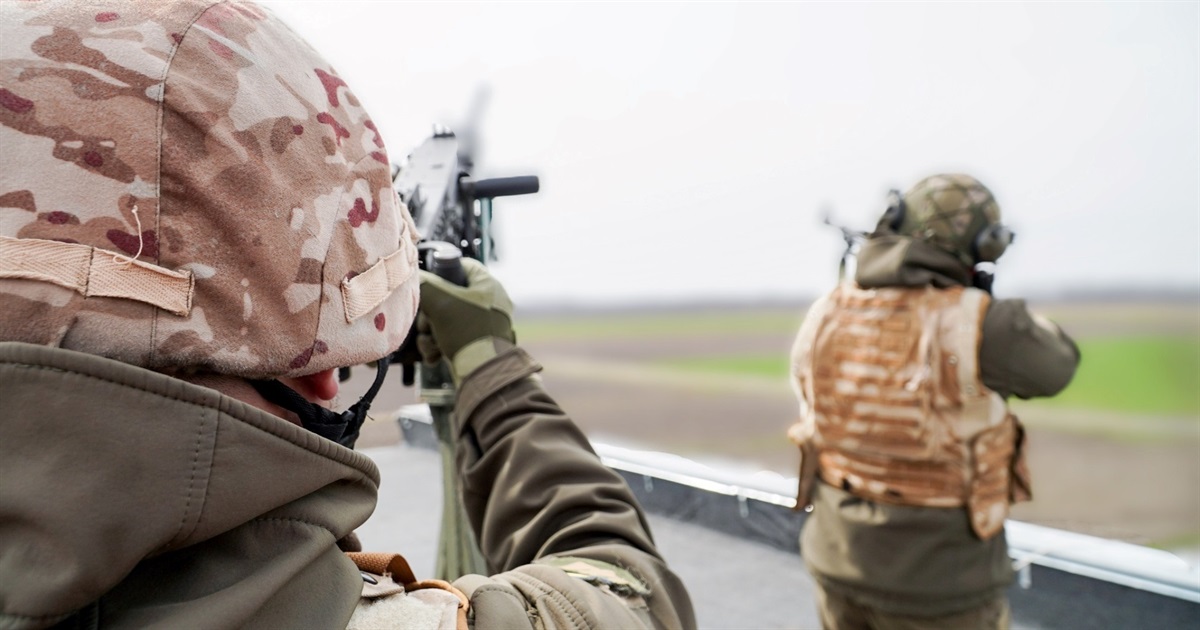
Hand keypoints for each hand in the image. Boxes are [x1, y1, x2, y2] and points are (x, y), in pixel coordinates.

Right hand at [416, 258, 515, 381]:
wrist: (482, 374)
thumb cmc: (466, 333)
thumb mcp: (440, 303)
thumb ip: (425, 285)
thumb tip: (414, 277)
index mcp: (488, 286)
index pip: (462, 266)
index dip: (443, 272)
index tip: (430, 284)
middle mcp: (488, 303)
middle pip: (447, 296)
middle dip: (430, 313)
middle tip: (428, 322)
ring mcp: (482, 324)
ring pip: (445, 319)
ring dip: (430, 332)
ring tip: (433, 342)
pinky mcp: (476, 343)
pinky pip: (451, 337)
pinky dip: (439, 346)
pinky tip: (436, 356)